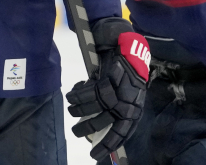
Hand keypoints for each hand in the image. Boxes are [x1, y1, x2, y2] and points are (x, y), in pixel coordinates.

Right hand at [66, 18, 149, 161]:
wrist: (129, 51)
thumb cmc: (127, 79)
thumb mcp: (126, 100)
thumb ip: (115, 113)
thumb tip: (97, 131)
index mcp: (133, 112)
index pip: (121, 134)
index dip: (108, 145)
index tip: (94, 154)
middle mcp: (127, 103)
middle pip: (103, 121)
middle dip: (86, 128)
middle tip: (75, 132)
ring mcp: (118, 90)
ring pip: (93, 105)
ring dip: (78, 109)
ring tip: (71, 109)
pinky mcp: (108, 77)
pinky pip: (88, 90)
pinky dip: (78, 93)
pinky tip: (73, 93)